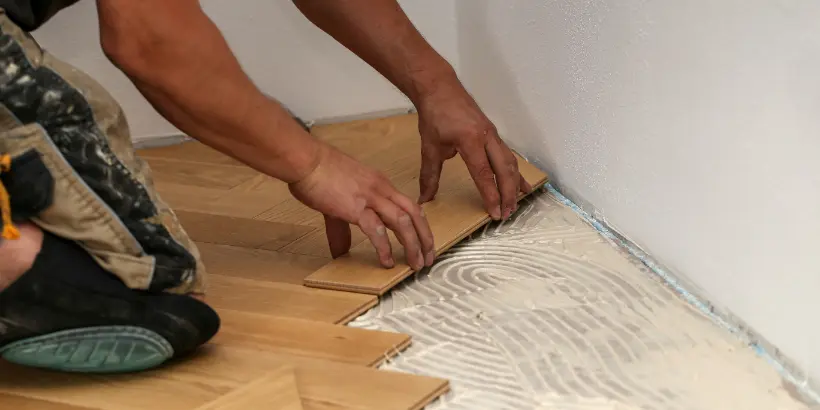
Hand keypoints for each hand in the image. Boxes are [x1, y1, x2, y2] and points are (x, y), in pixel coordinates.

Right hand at [289, 142, 434, 269]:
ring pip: (402, 222)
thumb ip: (342, 227)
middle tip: (429, 258)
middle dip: (425, 238)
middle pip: (414, 213)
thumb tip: (340, 251)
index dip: (420, 225)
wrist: (305, 160)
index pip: (408, 205)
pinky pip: (376, 230)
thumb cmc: (318, 172)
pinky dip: (384, 247)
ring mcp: (370, 198)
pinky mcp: (355, 208)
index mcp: (380, 184)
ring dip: (413, 245)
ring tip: (416, 264)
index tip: (424, 242)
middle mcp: (381, 189)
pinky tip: (387, 261)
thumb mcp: (338, 199)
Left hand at [416, 87, 530, 220]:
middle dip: (507, 195)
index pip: (484, 174)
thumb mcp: (430, 146)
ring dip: (514, 185)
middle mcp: (487, 137)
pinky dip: (515, 172)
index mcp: (470, 140)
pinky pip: (508, 156)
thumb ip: (429, 175)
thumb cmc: (435, 115)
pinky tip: (522, 186)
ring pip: (510, 163)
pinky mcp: (494, 134)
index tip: (494, 213)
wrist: (440, 88)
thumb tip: (424, 199)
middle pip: (504, 170)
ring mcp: (493, 135)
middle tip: (507, 215)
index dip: (490, 195)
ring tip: (514, 205)